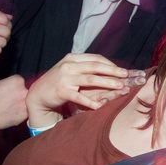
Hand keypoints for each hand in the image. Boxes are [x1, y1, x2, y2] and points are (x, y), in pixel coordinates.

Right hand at [0, 75, 27, 129]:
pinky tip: (8, 114)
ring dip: (20, 105)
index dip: (12, 85)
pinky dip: (18, 114)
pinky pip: (23, 114)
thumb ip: (0, 82)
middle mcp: (24, 93)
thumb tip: (1, 85)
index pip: (19, 81)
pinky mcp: (22, 117)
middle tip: (8, 99)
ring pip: (26, 104)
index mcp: (17, 81)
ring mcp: (24, 106)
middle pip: (25, 92)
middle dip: (18, 95)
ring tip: (8, 108)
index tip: (8, 89)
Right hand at [26, 53, 144, 125]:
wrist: (38, 94)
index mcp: (73, 58)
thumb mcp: (71, 70)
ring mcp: (65, 78)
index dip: (111, 64)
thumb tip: (110, 69)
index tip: (124, 70)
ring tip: (120, 86)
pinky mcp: (61, 91)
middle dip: (113, 70)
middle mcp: (69, 65)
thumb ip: (86, 67)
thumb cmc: (59, 82)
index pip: (96, 58)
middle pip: (95, 66)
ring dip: (107, 82)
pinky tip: (101, 105)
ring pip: (90, 79)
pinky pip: (80, 97)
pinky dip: (91, 102)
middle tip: (126, 75)